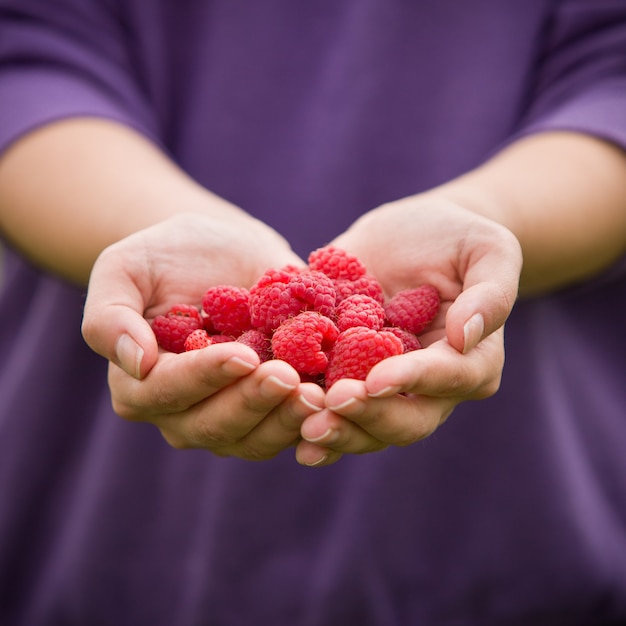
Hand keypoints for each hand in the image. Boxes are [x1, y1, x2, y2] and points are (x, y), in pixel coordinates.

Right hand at [82, 212, 324, 458]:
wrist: (226, 252)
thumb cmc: (170, 254)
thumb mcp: (126, 266)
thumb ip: (110, 314)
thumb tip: (137, 362)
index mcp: (141, 383)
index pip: (166, 391)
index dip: (204, 377)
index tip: (242, 355)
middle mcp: (183, 412)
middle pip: (212, 425)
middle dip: (251, 403)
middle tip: (288, 377)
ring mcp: (230, 417)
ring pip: (254, 439)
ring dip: (286, 422)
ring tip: (318, 394)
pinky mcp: (270, 411)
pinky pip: (289, 431)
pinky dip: (313, 424)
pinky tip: (335, 403)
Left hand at [295, 197, 522, 465]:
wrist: (408, 236)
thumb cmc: (456, 238)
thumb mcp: (487, 249)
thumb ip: (490, 291)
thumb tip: (464, 336)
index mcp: (468, 363)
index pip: (445, 379)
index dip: (411, 381)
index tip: (375, 379)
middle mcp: (426, 388)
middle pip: (404, 421)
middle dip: (367, 418)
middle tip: (330, 407)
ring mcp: (382, 386)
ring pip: (363, 426)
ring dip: (334, 430)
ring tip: (300, 426)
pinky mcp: (344, 375)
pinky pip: (327, 404)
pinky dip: (302, 415)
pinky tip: (274, 413)